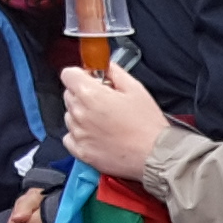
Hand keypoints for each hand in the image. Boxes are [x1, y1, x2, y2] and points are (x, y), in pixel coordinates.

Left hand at [60, 63, 171, 177]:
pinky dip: (80, 135)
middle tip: (106, 103)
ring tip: (105, 123)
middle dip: (83, 95)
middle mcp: (80, 114)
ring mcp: (79, 134)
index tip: (92, 81)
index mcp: (90, 94)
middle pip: (69, 95)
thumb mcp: (135, 88)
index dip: (81, 75)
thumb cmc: (148, 125)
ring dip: (83, 116)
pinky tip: (98, 136)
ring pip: (70, 116)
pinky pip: (70, 137)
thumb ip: (114, 72)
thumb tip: (103, 66)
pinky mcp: (82, 152)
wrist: (155, 156)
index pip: (68, 75)